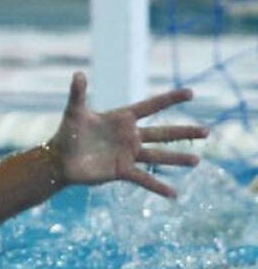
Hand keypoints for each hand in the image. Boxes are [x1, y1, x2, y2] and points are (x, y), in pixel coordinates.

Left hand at [46, 72, 208, 197]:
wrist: (60, 160)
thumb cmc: (68, 133)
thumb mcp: (74, 112)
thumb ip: (78, 93)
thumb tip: (77, 74)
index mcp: (122, 118)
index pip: (151, 106)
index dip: (170, 99)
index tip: (190, 93)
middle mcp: (130, 136)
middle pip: (163, 132)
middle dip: (185, 132)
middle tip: (207, 131)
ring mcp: (128, 154)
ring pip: (158, 155)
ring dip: (177, 158)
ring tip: (197, 161)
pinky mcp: (122, 170)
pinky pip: (144, 178)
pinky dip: (158, 186)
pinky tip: (174, 194)